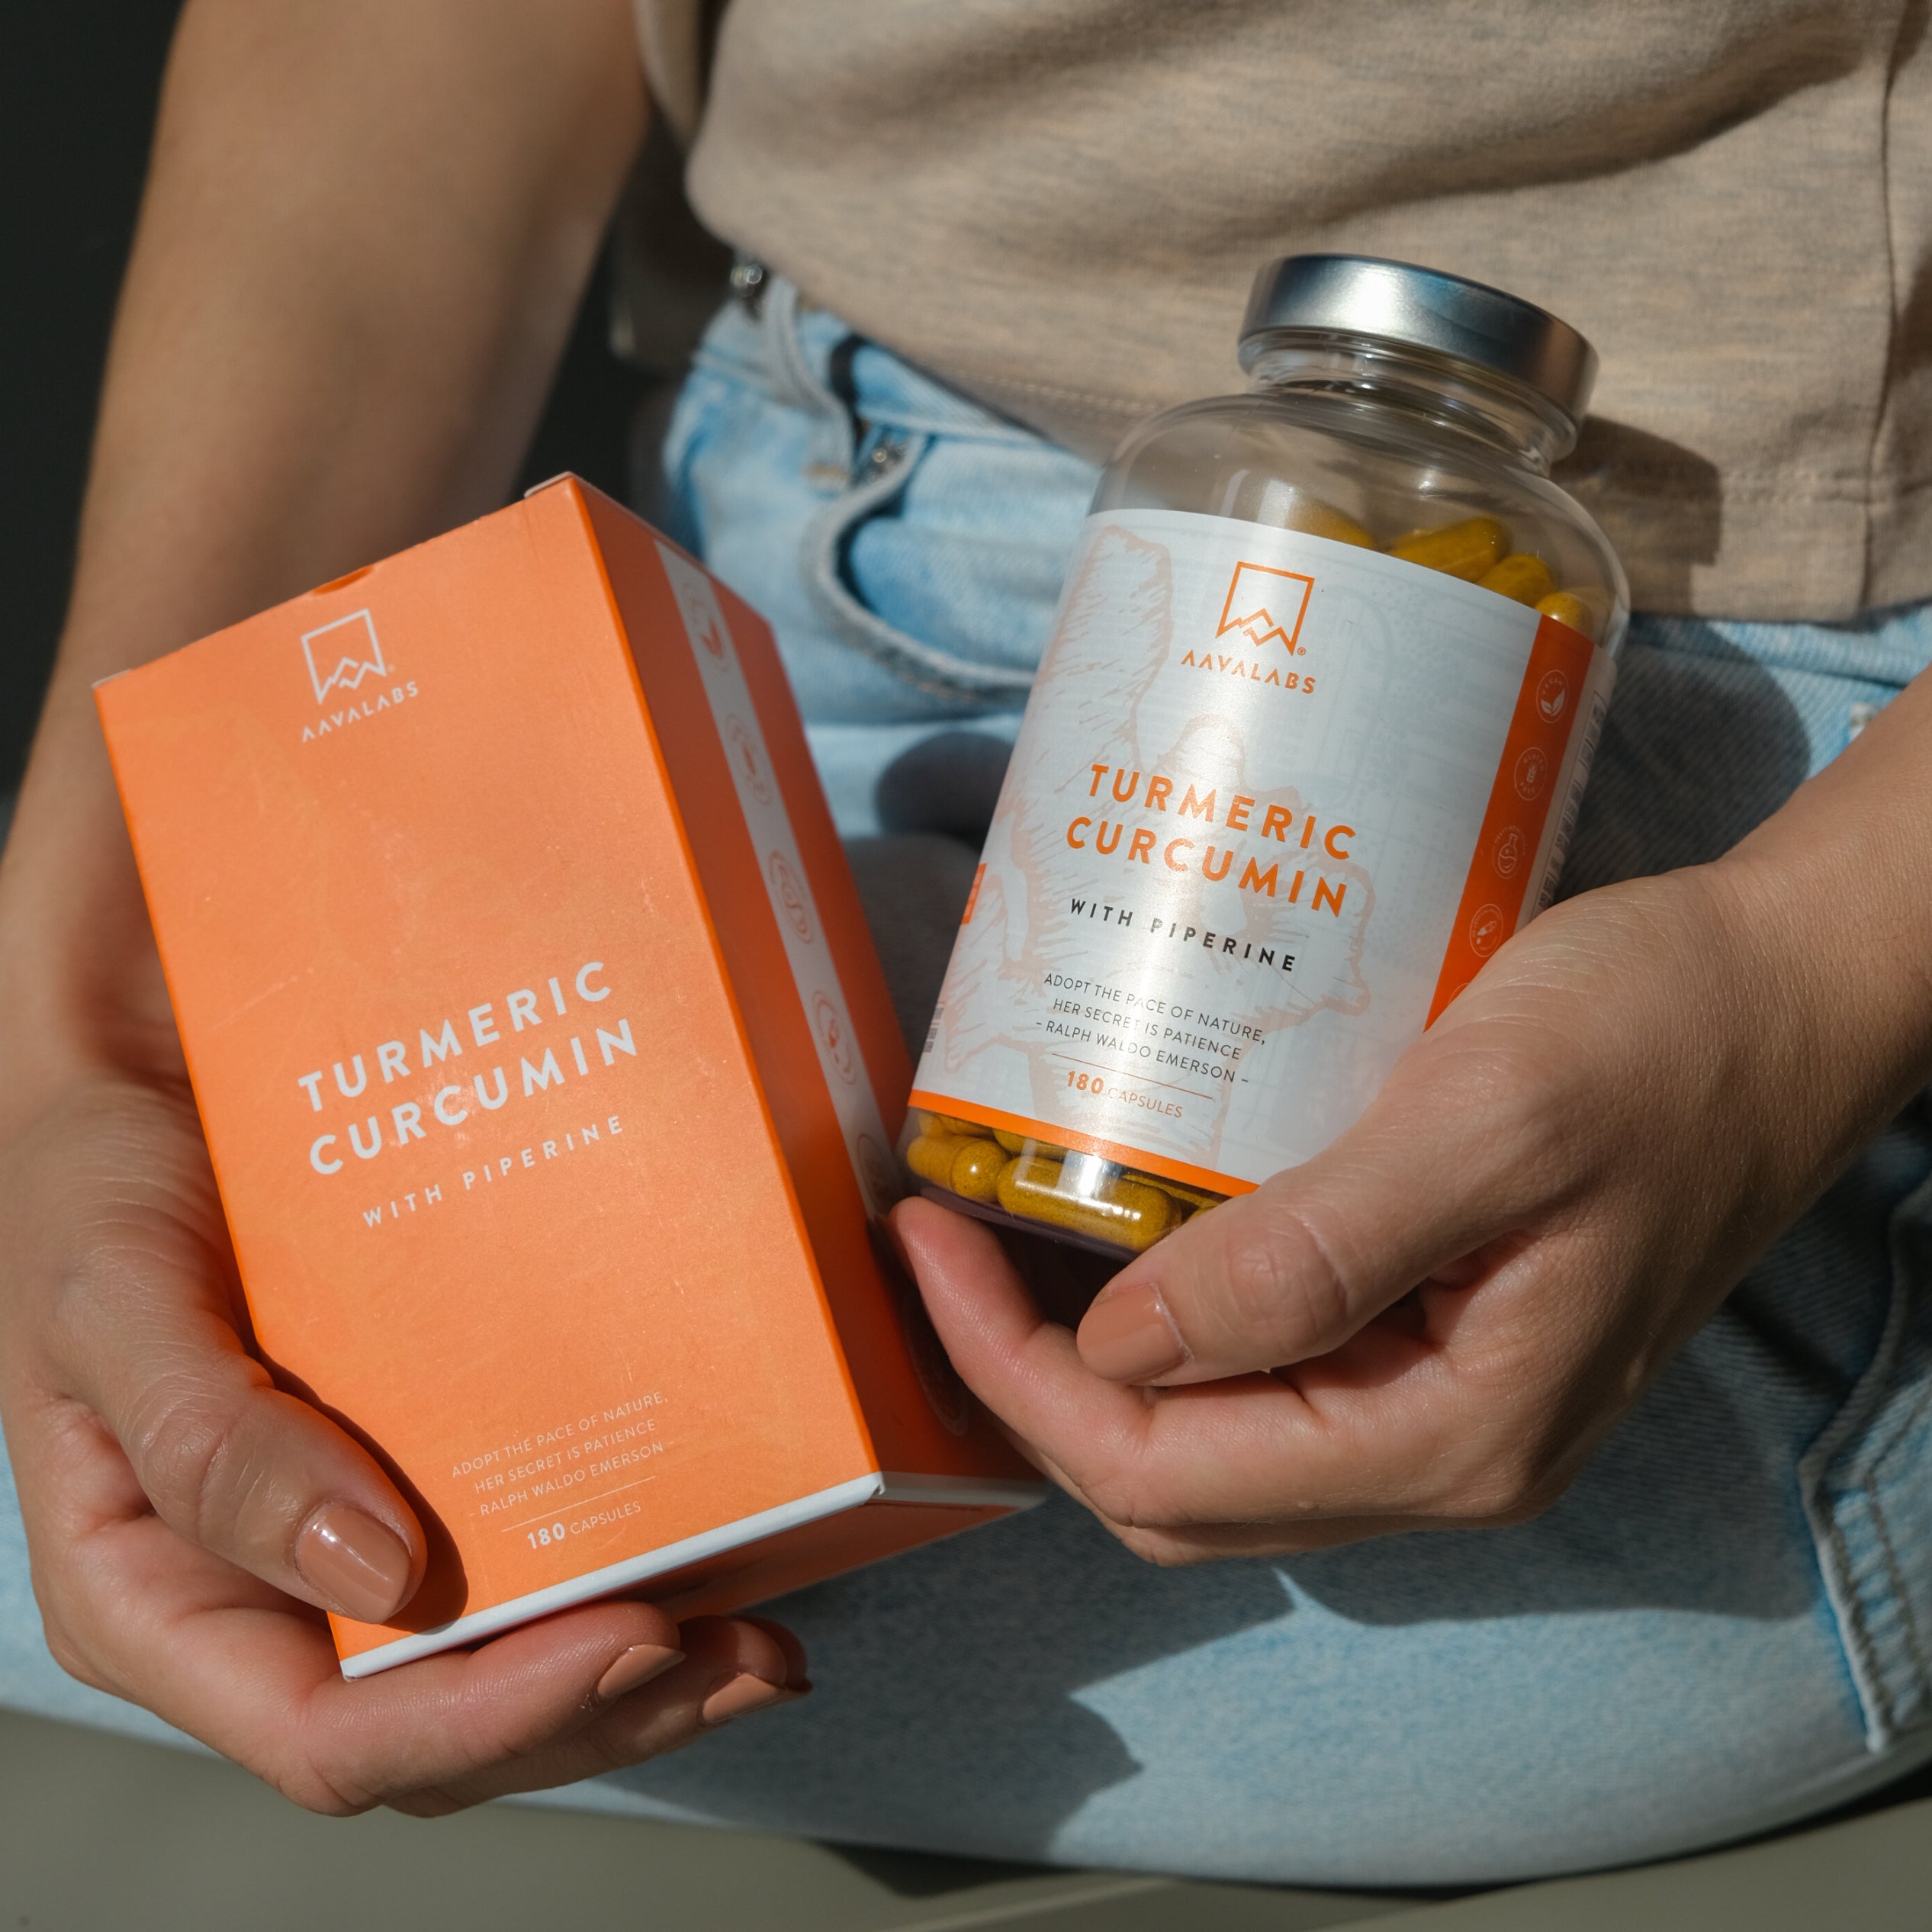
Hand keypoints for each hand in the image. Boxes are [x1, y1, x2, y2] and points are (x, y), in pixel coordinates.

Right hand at [0, 1070, 806, 1814]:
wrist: (146, 1071)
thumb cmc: (93, 1186)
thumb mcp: (110, 1304)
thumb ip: (206, 1445)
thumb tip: (375, 1579)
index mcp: (163, 1600)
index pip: (331, 1734)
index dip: (487, 1716)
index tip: (625, 1639)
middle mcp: (269, 1598)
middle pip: (448, 1726)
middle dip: (600, 1709)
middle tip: (738, 1653)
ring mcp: (355, 1539)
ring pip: (505, 1663)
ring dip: (643, 1667)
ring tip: (762, 1635)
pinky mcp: (424, 1466)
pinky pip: (529, 1548)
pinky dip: (627, 1557)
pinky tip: (723, 1526)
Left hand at [899, 859, 1921, 1563]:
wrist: (1779, 994)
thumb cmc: (1659, 1033)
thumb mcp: (1488, 1121)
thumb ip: (1315, 1255)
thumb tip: (1126, 1349)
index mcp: (1457, 1434)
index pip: (1166, 1470)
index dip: (1019, 1371)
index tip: (929, 1237)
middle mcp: (1445, 1451)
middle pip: (1172, 1483)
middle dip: (1032, 1377)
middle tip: (948, 1235)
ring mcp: (1443, 1403)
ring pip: (1212, 1443)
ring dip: (1091, 1359)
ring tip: (1006, 1232)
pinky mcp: (1439, 1337)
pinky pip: (1269, 1376)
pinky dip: (1172, 1323)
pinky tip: (1130, 1226)